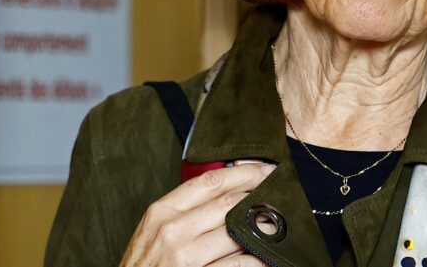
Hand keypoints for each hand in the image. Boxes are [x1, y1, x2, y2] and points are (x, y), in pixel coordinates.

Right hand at [119, 162, 275, 266]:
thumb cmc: (145, 266)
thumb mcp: (154, 231)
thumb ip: (185, 210)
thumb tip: (226, 190)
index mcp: (162, 212)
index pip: (211, 182)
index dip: (243, 172)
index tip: (265, 169)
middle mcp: (173, 231)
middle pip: (229, 203)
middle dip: (260, 195)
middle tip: (281, 191)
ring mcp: (186, 257)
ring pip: (238, 232)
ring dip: (263, 227)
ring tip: (279, 222)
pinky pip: (239, 265)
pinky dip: (258, 259)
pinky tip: (269, 256)